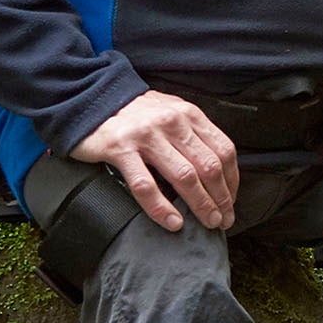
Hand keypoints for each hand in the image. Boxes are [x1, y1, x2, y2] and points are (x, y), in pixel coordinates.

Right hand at [70, 90, 238, 231]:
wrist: (90, 99)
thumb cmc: (135, 113)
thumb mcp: (171, 112)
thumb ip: (192, 134)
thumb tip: (216, 170)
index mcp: (189, 114)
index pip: (223, 150)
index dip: (232, 180)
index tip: (231, 201)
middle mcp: (172, 122)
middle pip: (208, 166)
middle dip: (221, 198)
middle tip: (223, 220)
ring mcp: (146, 136)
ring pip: (184, 176)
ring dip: (200, 205)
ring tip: (207, 223)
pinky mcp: (121, 149)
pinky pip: (146, 185)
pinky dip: (162, 208)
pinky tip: (172, 222)